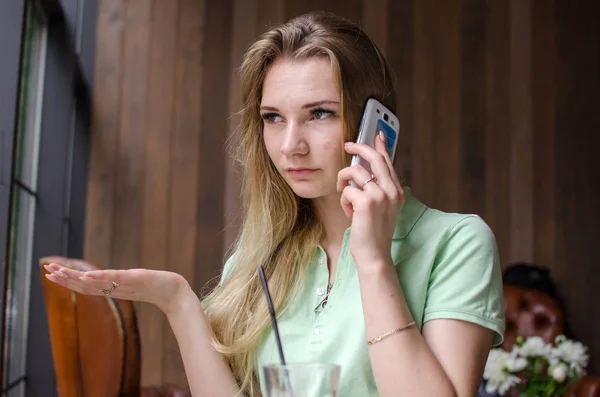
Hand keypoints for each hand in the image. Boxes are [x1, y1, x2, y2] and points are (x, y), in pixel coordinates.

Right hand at [43, 263, 188, 314]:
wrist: (176, 293)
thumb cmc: (158, 287)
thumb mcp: (136, 282)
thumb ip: (123, 281)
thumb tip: (113, 278)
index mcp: (113, 288)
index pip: (86, 286)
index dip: (68, 281)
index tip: (51, 273)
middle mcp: (115, 288)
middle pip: (85, 286)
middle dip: (65, 279)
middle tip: (46, 272)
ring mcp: (124, 285)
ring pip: (95, 283)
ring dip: (75, 278)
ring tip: (58, 272)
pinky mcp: (135, 279)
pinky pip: (113, 279)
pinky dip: (98, 279)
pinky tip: (85, 277)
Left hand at [337, 132, 404, 269]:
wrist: (374, 255)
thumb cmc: (373, 233)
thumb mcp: (380, 208)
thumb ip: (376, 189)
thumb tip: (362, 171)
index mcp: (396, 192)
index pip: (388, 162)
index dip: (381, 146)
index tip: (377, 134)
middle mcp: (392, 191)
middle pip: (373, 158)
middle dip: (358, 147)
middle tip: (347, 145)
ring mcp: (380, 195)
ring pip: (353, 172)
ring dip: (344, 185)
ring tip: (347, 202)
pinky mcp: (366, 201)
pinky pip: (346, 189)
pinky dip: (343, 201)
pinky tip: (350, 214)